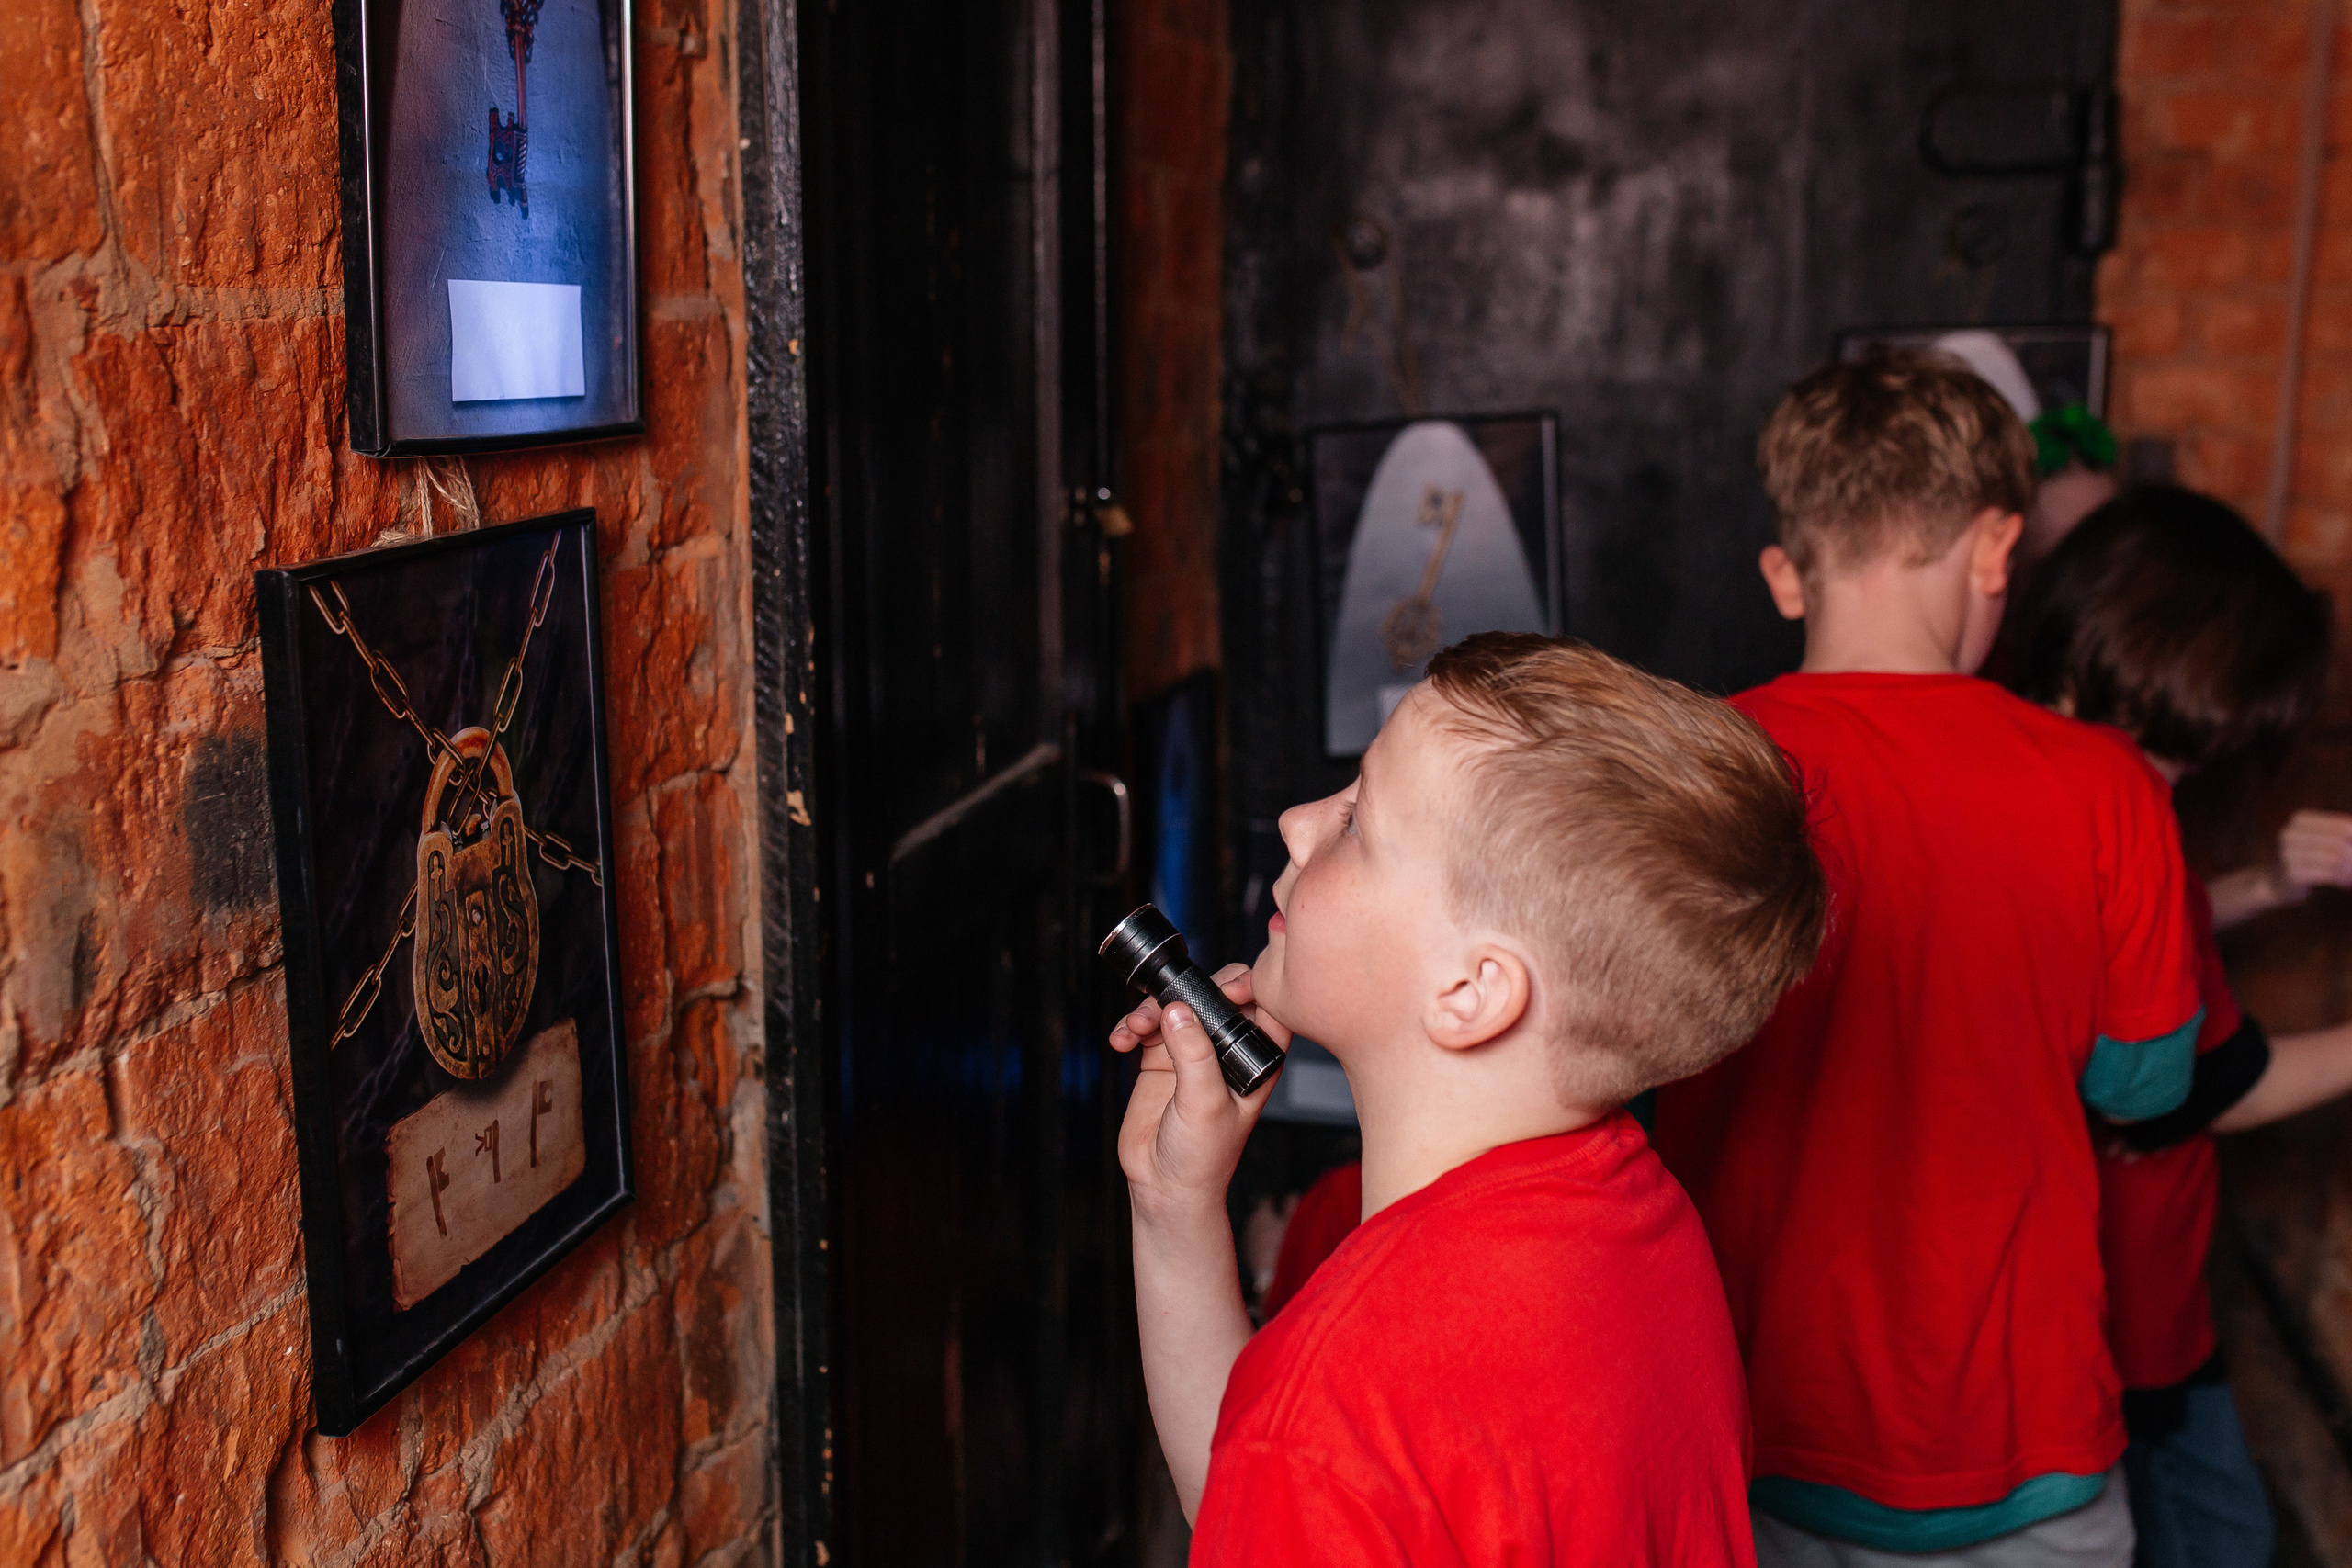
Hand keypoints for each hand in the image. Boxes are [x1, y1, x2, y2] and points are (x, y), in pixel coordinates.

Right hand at [1110, 964, 1289, 1223]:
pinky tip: (1121, 1041)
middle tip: (1171, 1002)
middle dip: (1191, 990)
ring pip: (1177, 1003)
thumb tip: (1177, 1009)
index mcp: (1256, 1058)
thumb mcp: (1205, 1103)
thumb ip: (1194, 1054)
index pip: (1265, 1005)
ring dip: (1152, 1008)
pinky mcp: (1161, 1057)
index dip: (1250, 986)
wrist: (1164, 1185)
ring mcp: (1193, 1049)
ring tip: (1137, 1028)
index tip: (1225, 988)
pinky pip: (1146, 1024)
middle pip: (1217, 993)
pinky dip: (1131, 1025)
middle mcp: (1227, 1049)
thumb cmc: (1203, 1155)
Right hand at [2277, 810, 2351, 897]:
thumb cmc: (2306, 856)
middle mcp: (2291, 834)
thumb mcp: (2317, 837)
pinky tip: (2344, 882)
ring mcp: (2289, 854)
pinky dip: (2342, 879)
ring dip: (2349, 869)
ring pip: (2336, 859)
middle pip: (2339, 842)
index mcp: (2300, 820)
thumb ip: (2338, 832)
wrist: (2276, 881)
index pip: (2341, 825)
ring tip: (2351, 874)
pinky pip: (2328, 874)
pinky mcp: (2293, 874)